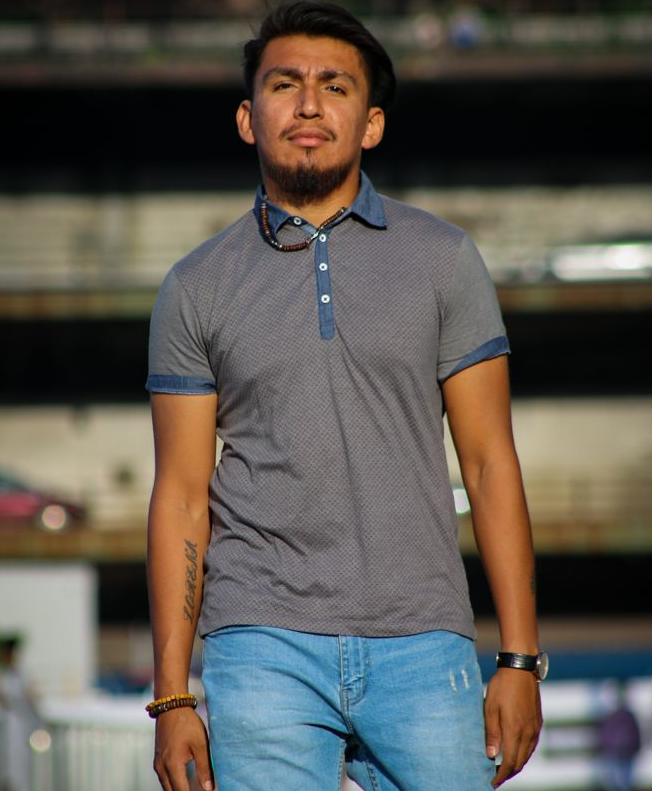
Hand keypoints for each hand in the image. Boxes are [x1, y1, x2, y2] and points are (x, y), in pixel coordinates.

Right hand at [153, 707, 213, 790]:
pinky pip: (164, 778)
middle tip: (199, 790)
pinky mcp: (157, 759)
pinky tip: (183, 782)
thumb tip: (209, 788)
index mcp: (172, 765)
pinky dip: (173, 783)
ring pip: (167, 787)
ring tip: (192, 787)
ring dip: (178, 789)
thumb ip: (205, 767)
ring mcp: (157, 764)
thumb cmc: (187, 723)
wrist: (171, 706)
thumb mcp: (200, 744)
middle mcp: (161, 767)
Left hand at [484, 668, 542, 787]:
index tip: (491, 782)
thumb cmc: (502, 686)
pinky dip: (523, 754)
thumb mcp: (490, 707)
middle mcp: (528, 733)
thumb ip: (491, 733)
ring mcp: (535, 728)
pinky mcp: (538, 722)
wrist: (521, 668)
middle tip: (496, 778)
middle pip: (519, 763)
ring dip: (516, 765)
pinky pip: (532, 746)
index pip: (509, 762)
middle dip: (508, 774)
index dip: (500, 776)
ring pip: (527, 755)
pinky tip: (516, 752)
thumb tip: (491, 755)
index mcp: (515, 730)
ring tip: (504, 768)